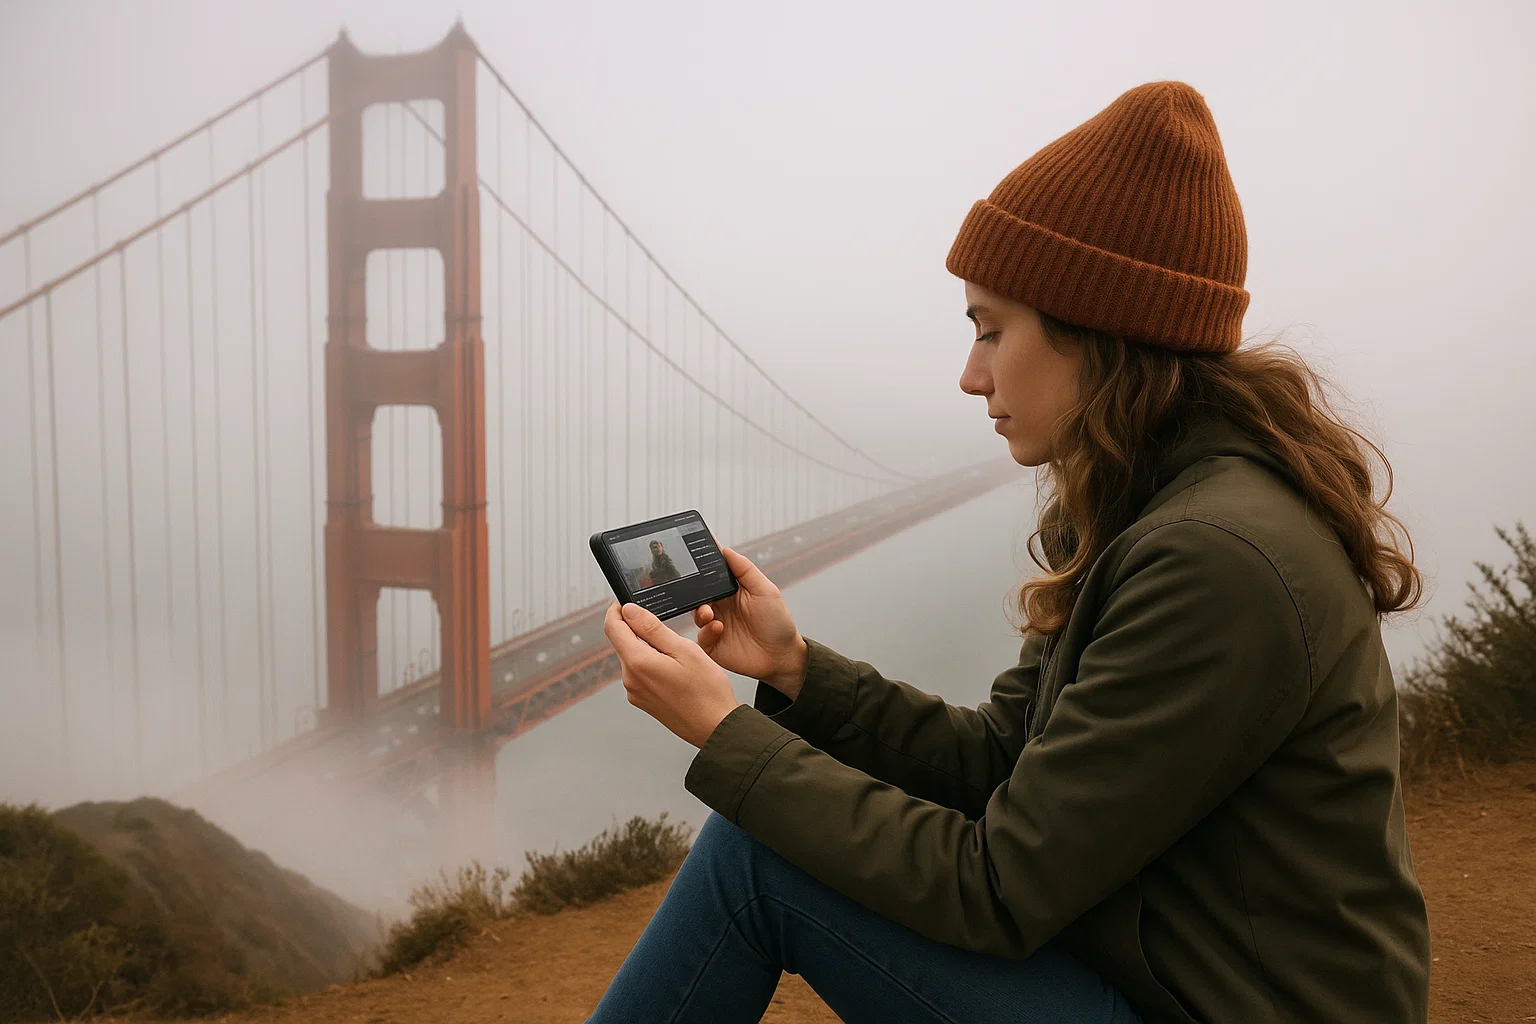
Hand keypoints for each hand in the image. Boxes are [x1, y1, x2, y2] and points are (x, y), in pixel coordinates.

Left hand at [603, 601, 740, 748]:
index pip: (612, 627)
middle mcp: (630, 679)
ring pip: (633, 658)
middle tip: (664, 624)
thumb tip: (630, 610)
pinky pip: (640, 674)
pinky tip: (675, 669)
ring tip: (677, 652)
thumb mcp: (684, 649)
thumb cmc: (706, 691)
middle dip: (638, 629)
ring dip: (648, 648)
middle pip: (622, 642)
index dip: (617, 609)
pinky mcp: (642, 701)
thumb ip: (652, 628)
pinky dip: (652, 664)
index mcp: (638, 663)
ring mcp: (635, 692)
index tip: (626, 601)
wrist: (715, 727)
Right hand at [692, 547, 808, 699]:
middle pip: (699, 593)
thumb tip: (725, 549)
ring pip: (696, 614)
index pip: (712, 575)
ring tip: (709, 613)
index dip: (702, 567)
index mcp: (731, 591)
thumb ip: (745, 569)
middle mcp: (721, 606)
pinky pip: (700, 636)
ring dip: (700, 611)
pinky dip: (706, 631)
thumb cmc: (777, 623)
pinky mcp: (712, 644)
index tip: (692, 557)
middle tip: (699, 591)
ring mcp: (715, 625)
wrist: (781, 657)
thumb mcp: (766, 591)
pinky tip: (718, 628)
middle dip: (695, 591)